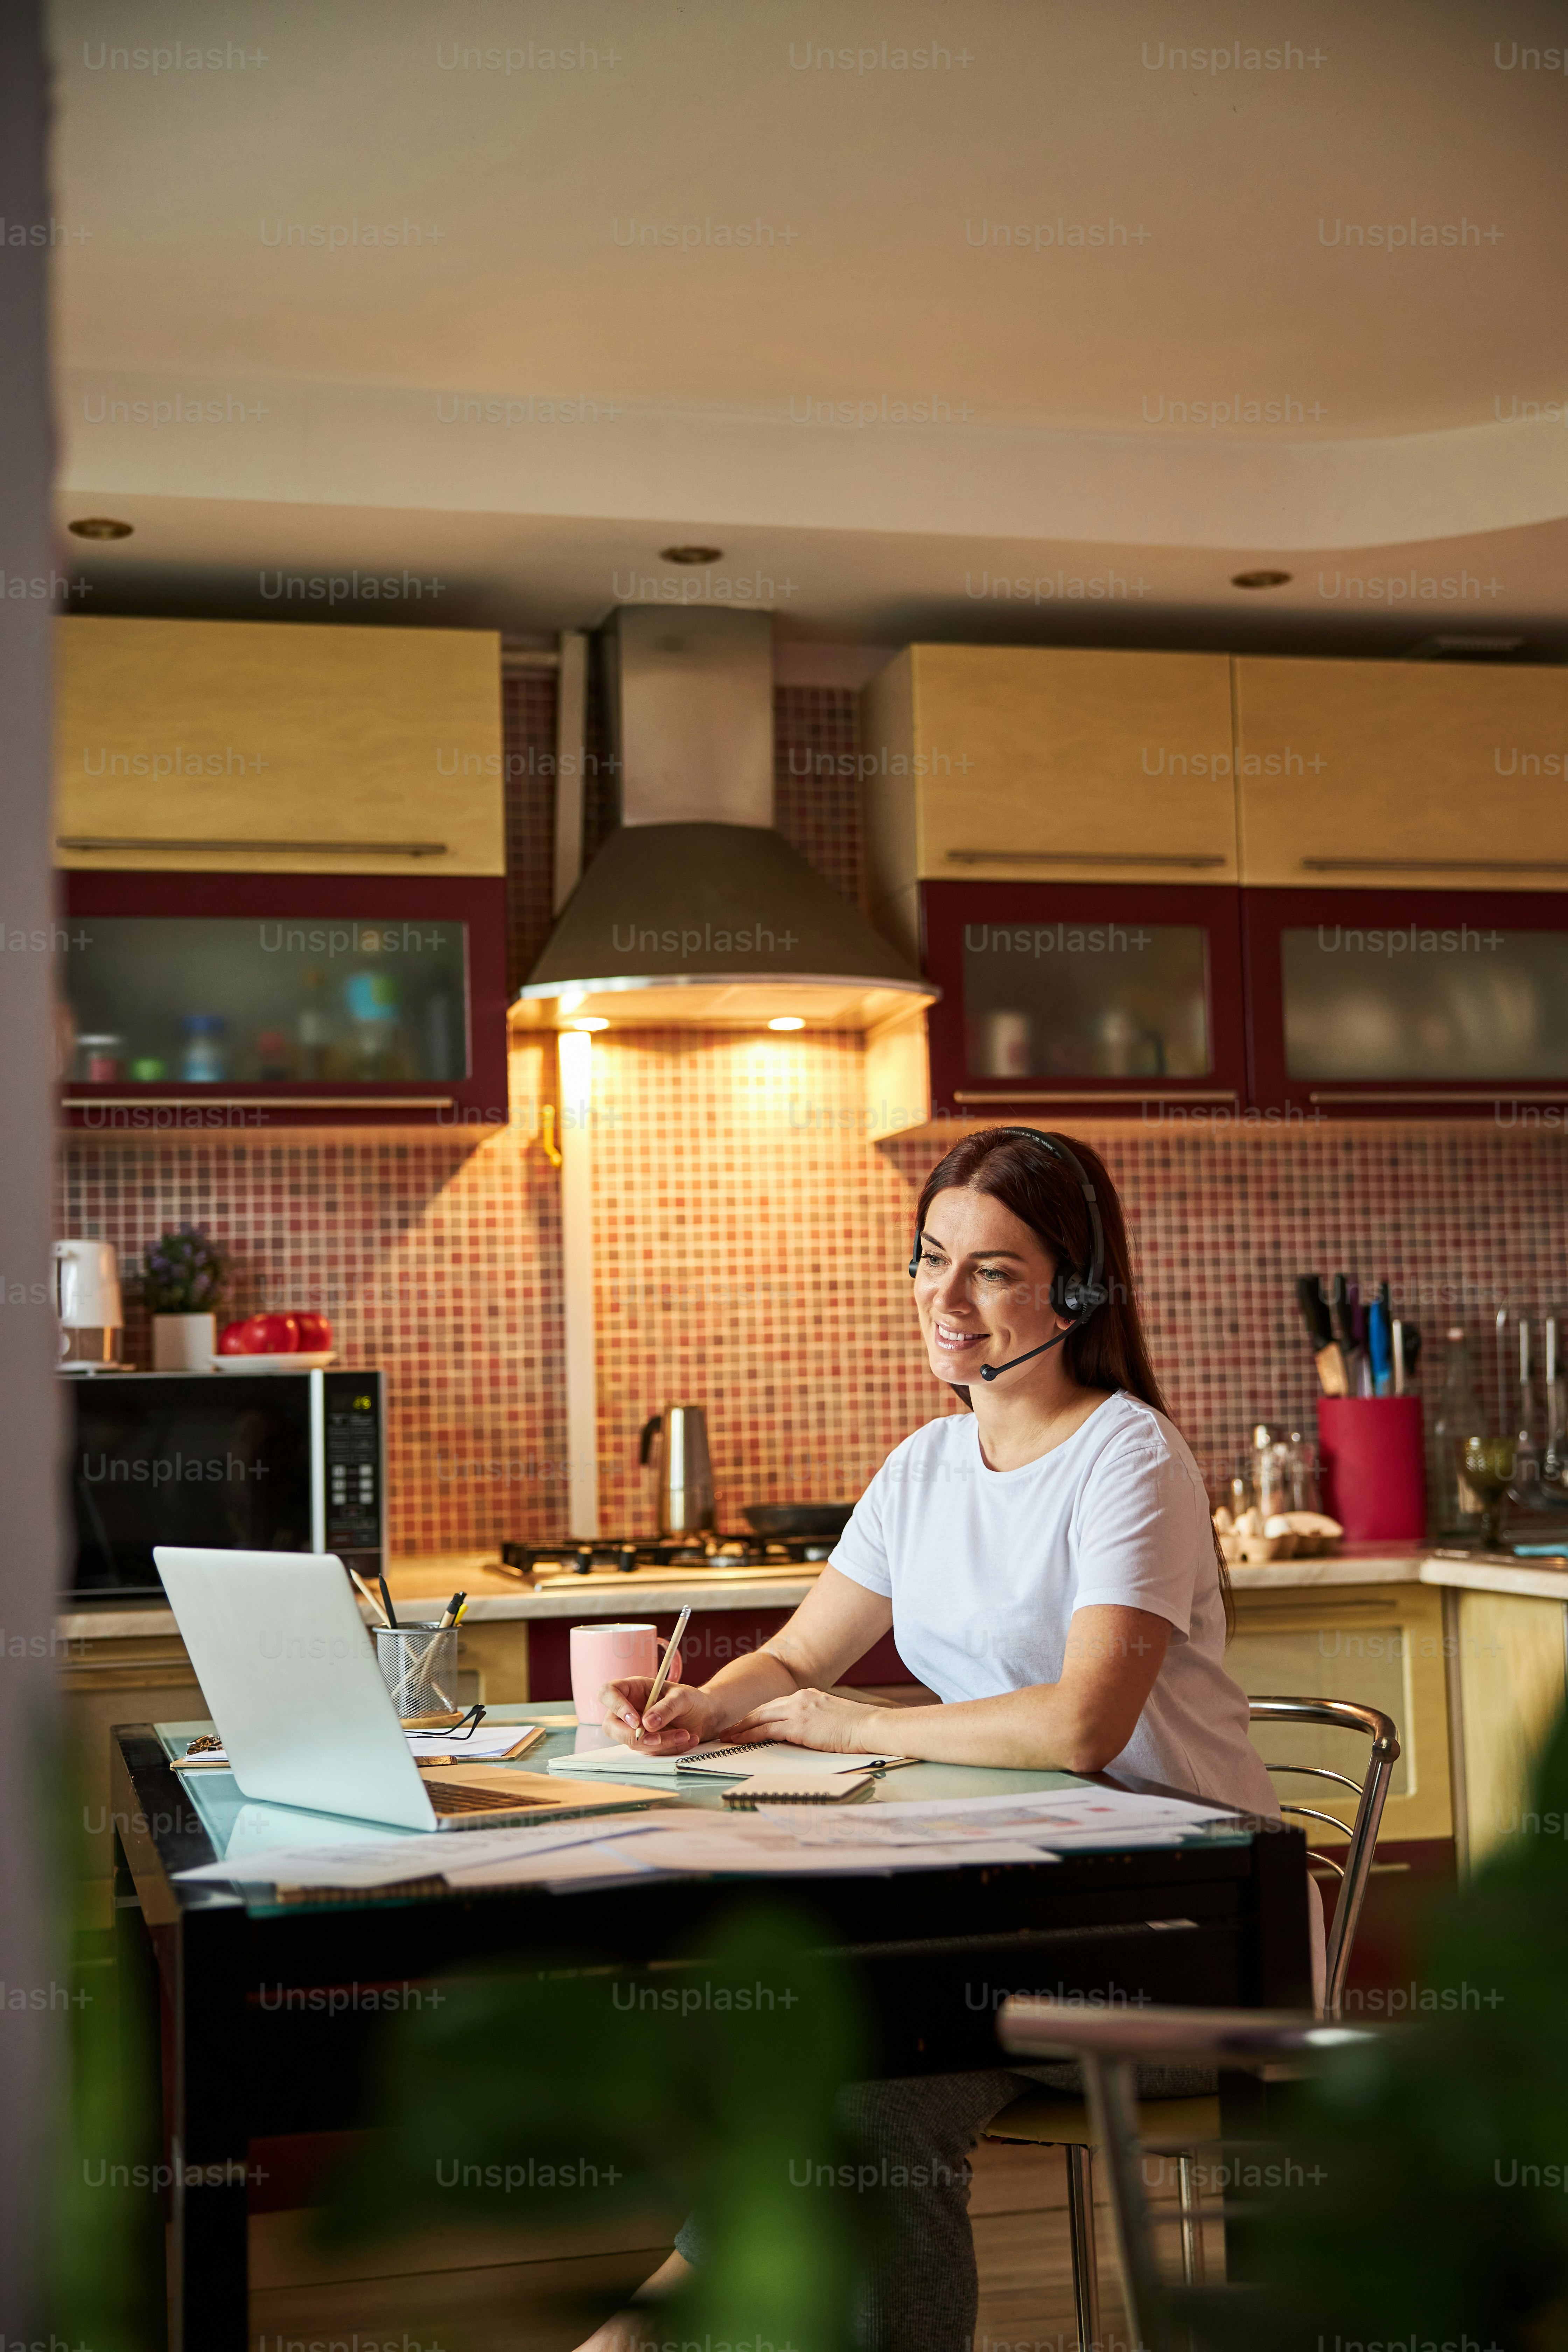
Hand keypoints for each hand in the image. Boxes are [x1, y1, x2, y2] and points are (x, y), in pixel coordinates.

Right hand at [598, 1676, 731, 1754]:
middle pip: (611, 1726)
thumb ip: (666, 1707)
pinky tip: (688, 1739)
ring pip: (633, 1743)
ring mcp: (635, 1729)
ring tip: (686, 1735)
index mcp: (633, 1689)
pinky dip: (669, 1748)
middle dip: (633, 1737)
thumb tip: (647, 1724)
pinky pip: (650, 1751)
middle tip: (658, 1739)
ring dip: (660, 1743)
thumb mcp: (683, 1697)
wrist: (706, 1715)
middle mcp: (629, 1709)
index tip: (636, 1721)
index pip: (608, 1693)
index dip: (616, 1707)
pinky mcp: (646, 1743)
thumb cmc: (692, 1699)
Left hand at [726, 1687, 883, 1754]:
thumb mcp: (831, 1717)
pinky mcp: (799, 1725)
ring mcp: (799, 1710)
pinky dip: (750, 1735)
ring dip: (742, 1728)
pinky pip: (767, 1730)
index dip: (758, 1715)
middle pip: (764, 1709)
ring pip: (761, 1717)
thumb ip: (814, 1719)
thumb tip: (804, 1731)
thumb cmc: (857, 1727)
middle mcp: (800, 1698)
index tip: (746, 1723)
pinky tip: (740, 1741)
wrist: (870, 1726)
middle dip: (744, 1720)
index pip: (776, 1705)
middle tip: (729, 1730)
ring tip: (728, 1736)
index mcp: (809, 1696)